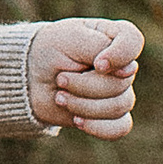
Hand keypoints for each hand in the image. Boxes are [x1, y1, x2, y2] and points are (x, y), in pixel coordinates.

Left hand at [27, 16, 142, 137]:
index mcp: (113, 36)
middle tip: (59, 79)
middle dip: (84, 85)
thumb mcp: (69, 38)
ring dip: (83, 105)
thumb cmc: (50, 50)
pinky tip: (77, 120)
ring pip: (119, 106)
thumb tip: (127, 71)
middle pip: (121, 82)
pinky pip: (120, 127)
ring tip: (60, 97)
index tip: (96, 64)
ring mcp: (118, 91)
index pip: (133, 41)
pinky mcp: (110, 114)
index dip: (119, 55)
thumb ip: (99, 46)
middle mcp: (121, 64)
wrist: (29, 78)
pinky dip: (97, 126)